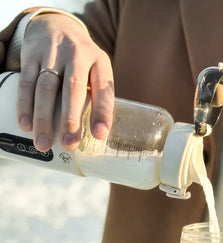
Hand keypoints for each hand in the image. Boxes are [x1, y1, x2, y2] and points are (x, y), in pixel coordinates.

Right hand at [18, 13, 113, 150]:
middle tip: (69, 143)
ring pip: (46, 88)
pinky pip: (26, 83)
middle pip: (73, 89)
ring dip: (43, 118)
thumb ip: (98, 96)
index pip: (103, 90)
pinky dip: (25, 105)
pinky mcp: (31, 56)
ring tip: (43, 143)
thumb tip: (97, 134)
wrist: (57, 25)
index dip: (102, 113)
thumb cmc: (82, 60)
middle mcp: (77, 55)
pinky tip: (26, 124)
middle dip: (70, 119)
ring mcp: (52, 54)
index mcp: (99, 62)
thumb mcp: (97, 71)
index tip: (100, 134)